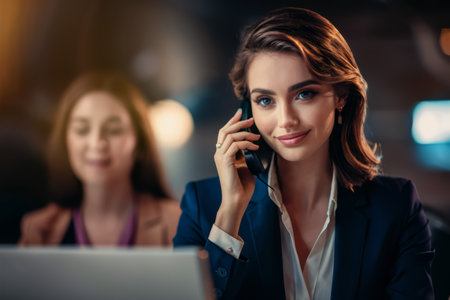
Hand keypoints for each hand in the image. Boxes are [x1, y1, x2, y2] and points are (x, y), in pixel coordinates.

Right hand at [213, 108, 259, 237]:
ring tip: (256, 137)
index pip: (224, 133)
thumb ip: (245, 155)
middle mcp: (219, 154)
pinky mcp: (225, 161)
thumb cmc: (242, 187)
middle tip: (251, 120)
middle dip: (238, 123)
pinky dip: (246, 143)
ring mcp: (220, 157)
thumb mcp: (245, 166)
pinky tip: (255, 146)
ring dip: (245, 133)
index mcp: (222, 154)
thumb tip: (252, 145)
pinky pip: (234, 145)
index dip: (232, 122)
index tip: (241, 114)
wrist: (237, 200)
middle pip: (225, 131)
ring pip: (230, 136)